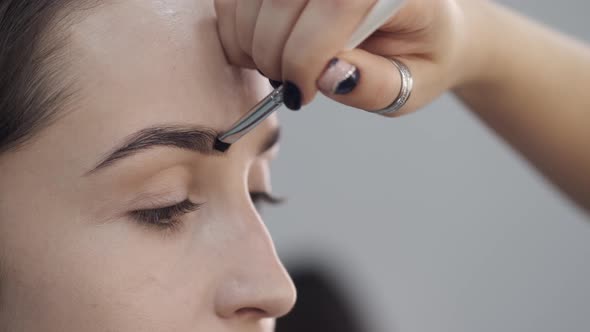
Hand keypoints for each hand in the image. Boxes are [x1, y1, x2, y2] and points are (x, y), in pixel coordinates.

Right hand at [214, 0, 482, 114]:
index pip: (338, 3)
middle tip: (287, 86)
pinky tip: (260, 45)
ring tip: (276, 67)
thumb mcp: (414, 84)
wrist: (419, 21)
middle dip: (273, 52)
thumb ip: (376, 84)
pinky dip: (238, 22)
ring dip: (250, 39)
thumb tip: (328, 75)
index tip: (299, 93)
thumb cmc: (419, 53)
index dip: (305, 55)